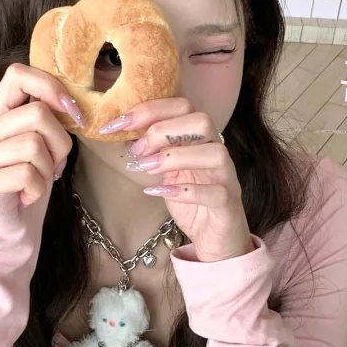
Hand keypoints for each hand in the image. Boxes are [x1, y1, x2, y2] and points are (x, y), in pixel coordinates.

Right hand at [0, 65, 80, 207]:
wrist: (2, 220)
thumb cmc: (25, 178)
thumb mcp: (35, 142)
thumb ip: (45, 120)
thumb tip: (71, 108)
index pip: (17, 75)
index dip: (50, 87)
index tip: (70, 112)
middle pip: (37, 114)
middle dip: (60, 142)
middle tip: (56, 162)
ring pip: (33, 145)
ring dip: (49, 168)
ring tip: (41, 178)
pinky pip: (26, 174)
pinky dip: (38, 188)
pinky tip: (28, 194)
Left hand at [114, 97, 253, 262]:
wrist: (215, 239)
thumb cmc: (191, 202)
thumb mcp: (167, 172)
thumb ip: (153, 152)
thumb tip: (120, 133)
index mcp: (201, 139)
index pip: (182, 106)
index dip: (148, 110)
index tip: (118, 124)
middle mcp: (217, 152)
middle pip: (202, 121)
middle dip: (163, 130)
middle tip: (137, 150)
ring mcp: (226, 178)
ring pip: (214, 153)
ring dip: (174, 157)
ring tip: (145, 169)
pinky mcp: (228, 205)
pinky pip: (215, 193)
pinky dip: (184, 191)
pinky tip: (158, 192)